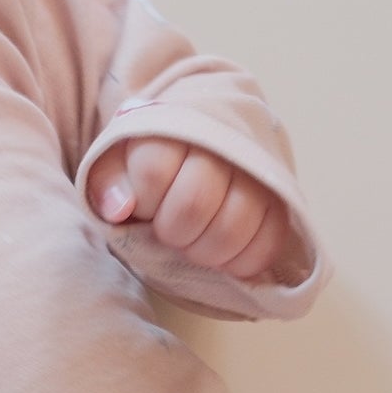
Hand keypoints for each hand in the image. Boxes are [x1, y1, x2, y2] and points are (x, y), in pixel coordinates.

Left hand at [87, 137, 291, 283]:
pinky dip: (240, 261)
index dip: (145, 202)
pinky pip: (267, 243)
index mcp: (174, 131)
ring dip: (205, 250)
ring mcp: (257, 173)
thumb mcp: (119, 162)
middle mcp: (220, 147)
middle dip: (173, 231)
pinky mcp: (282, 201)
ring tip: (195, 244)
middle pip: (194, 203)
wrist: (210, 134)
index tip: (145, 205)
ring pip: (233, 227)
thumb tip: (120, 209)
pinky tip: (222, 255)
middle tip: (170, 232)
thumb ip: (110, 183)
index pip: (153, 171)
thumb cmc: (156, 159)